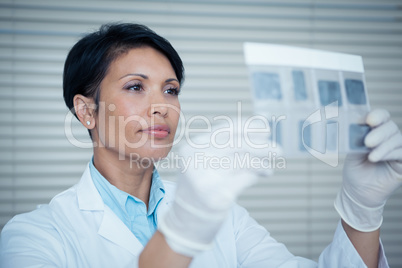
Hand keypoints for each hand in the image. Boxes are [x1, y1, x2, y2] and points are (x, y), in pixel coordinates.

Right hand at [158, 119, 280, 255]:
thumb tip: (261, 130)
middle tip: (277, 149)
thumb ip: (226, 146)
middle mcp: (196, 160)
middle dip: (260, 145)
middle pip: (236, 144)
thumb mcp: (203, 161)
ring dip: (262, 161)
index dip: (248, 127)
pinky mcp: (218, 197)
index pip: (224, 129)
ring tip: (271, 163)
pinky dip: (257, 174)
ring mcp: (206, 179)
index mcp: (191, 147)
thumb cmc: (199, 186)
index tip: (265, 127)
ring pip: (244, 161)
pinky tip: (263, 172)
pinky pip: (246, 178)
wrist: (186, 220)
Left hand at [335, 109, 401, 231]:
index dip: (377, 115)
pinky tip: (376, 158)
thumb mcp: (352, 151)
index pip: (381, 117)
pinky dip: (389, 154)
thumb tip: (352, 127)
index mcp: (375, 130)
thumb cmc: (355, 169)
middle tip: (368, 141)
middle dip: (379, 132)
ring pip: (397, 139)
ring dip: (383, 146)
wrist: (358, 191)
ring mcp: (397, 149)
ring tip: (371, 155)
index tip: (368, 120)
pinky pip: (401, 153)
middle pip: (390, 126)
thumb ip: (355, 139)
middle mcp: (388, 138)